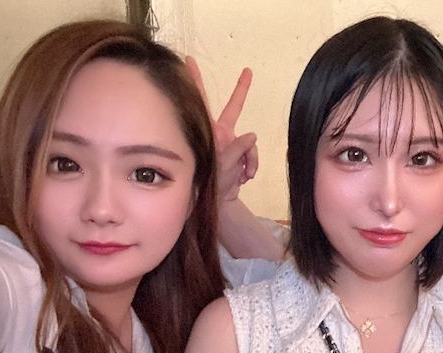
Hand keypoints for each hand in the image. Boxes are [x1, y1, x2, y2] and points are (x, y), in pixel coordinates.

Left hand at [185, 56, 257, 201]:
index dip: (195, 80)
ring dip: (250, 158)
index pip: (200, 101)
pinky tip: (246, 177)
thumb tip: (252, 134)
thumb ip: (238, 149)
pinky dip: (252, 166)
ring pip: (250, 140)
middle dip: (241, 90)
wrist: (218, 202)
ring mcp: (232, 143)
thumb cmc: (210, 183)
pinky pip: (253, 152)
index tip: (189, 60)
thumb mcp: (223, 166)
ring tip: (243, 175)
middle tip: (247, 71)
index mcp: (209, 132)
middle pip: (233, 108)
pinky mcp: (242, 153)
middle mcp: (221, 133)